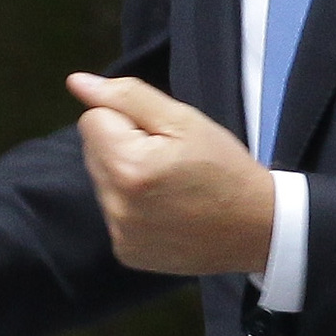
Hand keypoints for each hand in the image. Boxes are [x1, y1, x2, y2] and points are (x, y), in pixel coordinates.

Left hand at [68, 73, 277, 275]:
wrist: (257, 229)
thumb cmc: (225, 168)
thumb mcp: (185, 121)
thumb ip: (128, 96)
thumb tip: (77, 83)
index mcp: (129, 166)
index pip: (93, 119)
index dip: (127, 119)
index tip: (162, 136)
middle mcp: (116, 205)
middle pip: (93, 152)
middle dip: (122, 146)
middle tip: (168, 158)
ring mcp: (120, 234)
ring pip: (102, 182)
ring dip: (125, 176)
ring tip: (169, 184)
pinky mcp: (126, 252)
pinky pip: (113, 213)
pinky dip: (132, 207)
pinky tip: (165, 209)